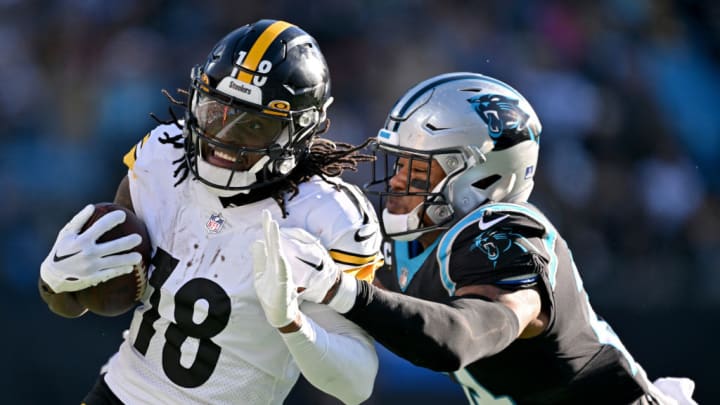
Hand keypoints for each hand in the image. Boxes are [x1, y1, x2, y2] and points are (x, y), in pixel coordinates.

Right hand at [40, 204, 142, 292]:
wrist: (52, 275)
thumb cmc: (61, 250)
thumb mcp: (65, 234)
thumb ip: (79, 220)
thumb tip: (92, 206)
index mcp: (81, 240)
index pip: (100, 227)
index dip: (113, 219)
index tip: (123, 214)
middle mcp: (88, 253)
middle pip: (113, 247)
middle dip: (128, 242)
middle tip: (139, 238)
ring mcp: (91, 267)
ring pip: (115, 262)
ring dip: (128, 259)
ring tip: (139, 257)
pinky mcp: (93, 277)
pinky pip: (110, 274)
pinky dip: (121, 270)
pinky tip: (130, 268)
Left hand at [252, 210, 300, 328]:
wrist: (279, 313)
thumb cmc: (271, 293)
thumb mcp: (260, 274)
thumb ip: (259, 258)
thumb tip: (256, 241)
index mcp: (271, 261)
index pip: (269, 241)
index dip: (267, 228)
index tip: (265, 213)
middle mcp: (278, 264)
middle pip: (273, 244)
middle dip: (270, 229)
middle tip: (267, 213)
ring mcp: (281, 274)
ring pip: (278, 254)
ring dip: (275, 241)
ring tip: (273, 227)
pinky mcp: (283, 286)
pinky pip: (282, 273)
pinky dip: (280, 263)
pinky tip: (279, 255)